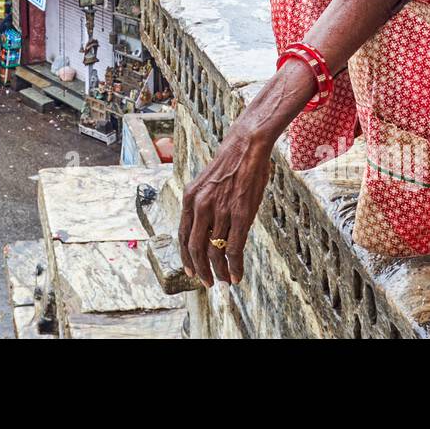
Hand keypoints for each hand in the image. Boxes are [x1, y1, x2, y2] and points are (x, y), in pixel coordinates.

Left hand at [177, 60, 314, 286]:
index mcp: (190, 199)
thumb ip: (203, 206)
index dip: (186, 257)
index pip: (183, 235)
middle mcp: (201, 206)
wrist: (246, 145)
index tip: (191, 271)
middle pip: (195, 248)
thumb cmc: (230, 165)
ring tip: (224, 281)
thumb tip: (208, 232)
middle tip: (208, 283)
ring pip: (215, 251)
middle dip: (201, 270)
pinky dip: (235, 265)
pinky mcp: (240, 214)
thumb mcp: (207, 184)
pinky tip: (237, 275)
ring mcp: (220, 211)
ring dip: (219, 271)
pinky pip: (234, 247)